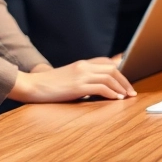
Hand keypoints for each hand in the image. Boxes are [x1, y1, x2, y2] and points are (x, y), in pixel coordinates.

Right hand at [10, 58, 135, 102]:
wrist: (31, 85)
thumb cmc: (48, 85)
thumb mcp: (68, 77)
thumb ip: (83, 78)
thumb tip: (97, 87)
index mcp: (82, 64)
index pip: (107, 62)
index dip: (120, 70)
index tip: (127, 81)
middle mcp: (84, 67)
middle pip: (112, 69)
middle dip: (124, 80)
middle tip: (130, 92)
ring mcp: (81, 75)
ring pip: (109, 77)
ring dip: (120, 87)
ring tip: (126, 96)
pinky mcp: (77, 86)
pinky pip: (101, 87)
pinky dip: (111, 93)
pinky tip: (116, 99)